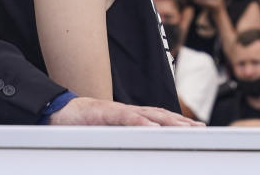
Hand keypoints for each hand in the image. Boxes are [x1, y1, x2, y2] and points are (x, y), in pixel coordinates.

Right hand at [49, 97, 202, 125]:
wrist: (58, 112)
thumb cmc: (82, 125)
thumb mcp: (108, 134)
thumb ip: (124, 138)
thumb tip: (140, 148)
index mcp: (129, 117)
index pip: (159, 118)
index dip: (178, 123)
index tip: (196, 130)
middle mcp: (127, 111)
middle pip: (160, 115)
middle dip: (181, 123)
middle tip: (201, 130)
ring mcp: (117, 111)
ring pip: (148, 115)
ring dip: (169, 122)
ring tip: (185, 129)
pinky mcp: (104, 113)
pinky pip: (126, 117)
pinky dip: (141, 122)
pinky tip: (153, 128)